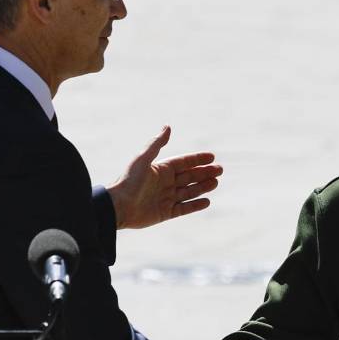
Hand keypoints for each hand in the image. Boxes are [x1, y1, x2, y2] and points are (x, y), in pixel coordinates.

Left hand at [107, 126, 222, 229]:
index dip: (197, 159)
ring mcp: (166, 198)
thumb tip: (168, 126)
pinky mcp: (165, 213)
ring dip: (203, 187)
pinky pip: (184, 208)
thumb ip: (156, 144)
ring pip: (189, 192)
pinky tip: (207, 201)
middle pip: (189, 176)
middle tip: (220, 170)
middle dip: (205, 173)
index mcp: (160, 169)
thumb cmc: (129, 181)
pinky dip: (195, 205)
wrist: (118, 206)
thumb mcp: (143, 159)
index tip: (212, 157)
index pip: (183, 163)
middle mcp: (164, 183)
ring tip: (216, 183)